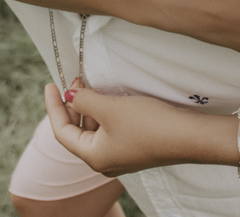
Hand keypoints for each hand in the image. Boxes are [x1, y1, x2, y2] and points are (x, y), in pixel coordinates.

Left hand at [44, 83, 213, 175]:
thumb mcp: (110, 108)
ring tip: (92, 84)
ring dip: (90, 106)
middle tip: (77, 78)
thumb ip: (85, 100)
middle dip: (74, 104)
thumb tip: (70, 95)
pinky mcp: (136, 146)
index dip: (53, 106)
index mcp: (93, 157)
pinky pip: (111, 128)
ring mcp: (121, 155)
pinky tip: (109, 96)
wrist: (189, 136)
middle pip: (77, 131)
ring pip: (95, 129)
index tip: (50, 84)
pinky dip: (105, 112)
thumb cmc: (149, 125)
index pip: (61, 132)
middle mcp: (104, 160)